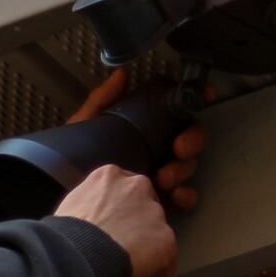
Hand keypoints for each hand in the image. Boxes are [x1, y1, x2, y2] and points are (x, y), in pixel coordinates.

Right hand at [54, 163, 176, 276]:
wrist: (76, 253)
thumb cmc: (64, 234)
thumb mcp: (71, 207)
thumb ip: (89, 207)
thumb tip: (90, 225)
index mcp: (110, 176)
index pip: (123, 191)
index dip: (120, 215)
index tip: (111, 233)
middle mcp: (137, 186)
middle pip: (144, 210)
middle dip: (135, 234)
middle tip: (121, 256)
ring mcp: (154, 212)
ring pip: (156, 237)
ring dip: (145, 258)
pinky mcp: (166, 239)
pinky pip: (165, 264)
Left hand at [64, 69, 205, 210]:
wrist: (69, 200)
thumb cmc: (74, 160)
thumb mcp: (84, 126)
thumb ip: (102, 100)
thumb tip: (122, 75)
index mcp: (145, 130)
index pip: (176, 113)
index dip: (193, 102)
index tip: (206, 95)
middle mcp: (158, 149)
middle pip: (191, 138)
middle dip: (191, 140)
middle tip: (178, 148)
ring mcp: (163, 175)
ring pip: (188, 166)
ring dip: (182, 169)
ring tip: (163, 178)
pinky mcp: (162, 202)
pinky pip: (184, 196)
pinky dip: (186, 196)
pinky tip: (175, 197)